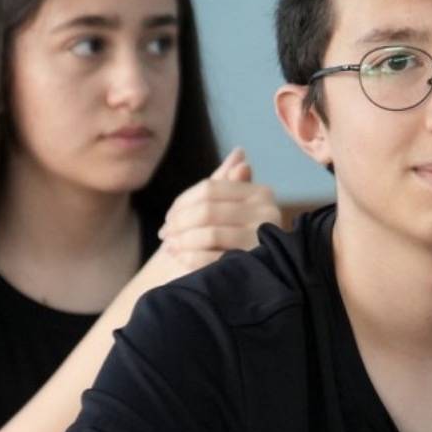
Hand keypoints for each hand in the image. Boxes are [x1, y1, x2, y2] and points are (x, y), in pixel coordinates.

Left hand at [154, 147, 280, 273]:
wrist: (247, 279)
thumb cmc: (232, 236)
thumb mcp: (230, 208)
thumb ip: (229, 183)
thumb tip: (239, 153)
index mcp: (261, 194)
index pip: (210, 189)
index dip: (183, 202)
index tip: (168, 217)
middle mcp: (268, 214)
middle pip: (207, 210)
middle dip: (179, 223)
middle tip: (164, 234)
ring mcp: (262, 241)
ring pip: (209, 234)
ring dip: (182, 241)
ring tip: (170, 246)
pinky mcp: (252, 266)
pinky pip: (212, 258)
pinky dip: (191, 258)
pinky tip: (181, 259)